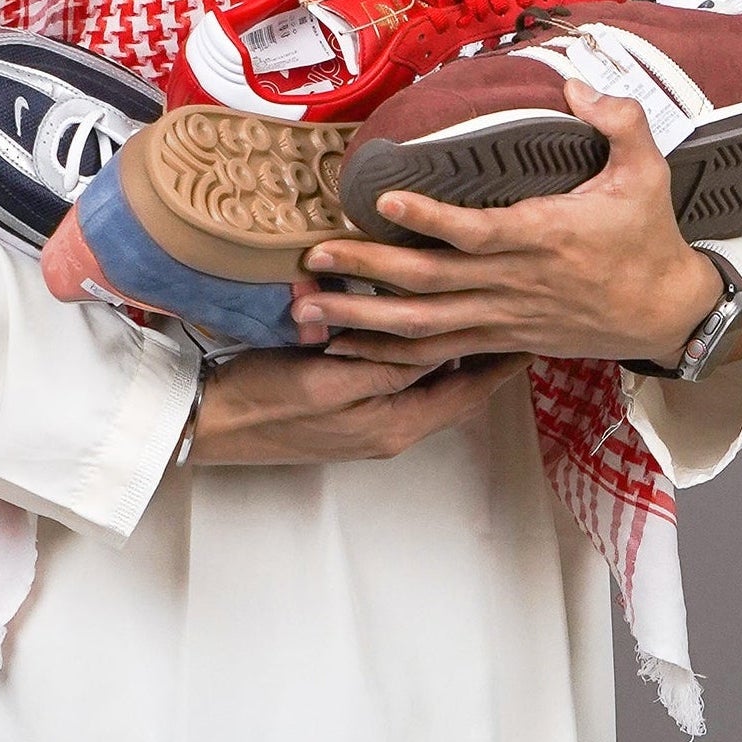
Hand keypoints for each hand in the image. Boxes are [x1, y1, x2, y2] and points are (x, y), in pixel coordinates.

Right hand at [190, 345, 528, 466]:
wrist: (205, 423)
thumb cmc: (265, 398)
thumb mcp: (333, 378)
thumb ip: (390, 364)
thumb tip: (443, 346)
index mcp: (396, 425)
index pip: (470, 389)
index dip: (505, 361)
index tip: (536, 332)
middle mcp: (391, 429)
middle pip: (457, 387)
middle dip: (487, 353)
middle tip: (518, 313)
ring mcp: (368, 423)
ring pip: (429, 381)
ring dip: (453, 349)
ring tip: (484, 312)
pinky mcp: (346, 408)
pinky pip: (399, 378)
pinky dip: (418, 352)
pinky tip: (422, 325)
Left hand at [297, 80, 722, 367]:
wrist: (664, 311)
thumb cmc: (650, 238)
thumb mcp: (647, 170)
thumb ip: (617, 120)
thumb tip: (575, 83)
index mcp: (546, 237)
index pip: (477, 231)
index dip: (429, 219)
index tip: (384, 200)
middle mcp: (517, 282)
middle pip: (430, 283)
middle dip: (367, 271)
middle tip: (313, 258)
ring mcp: (506, 316)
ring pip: (423, 326)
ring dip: (364, 317)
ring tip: (311, 308)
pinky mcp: (504, 338)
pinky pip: (438, 351)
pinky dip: (389, 352)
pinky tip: (349, 345)